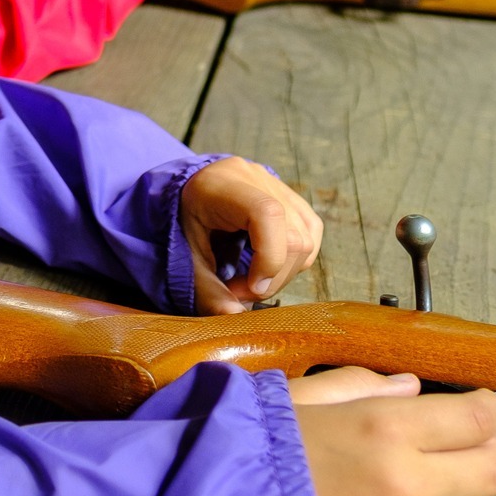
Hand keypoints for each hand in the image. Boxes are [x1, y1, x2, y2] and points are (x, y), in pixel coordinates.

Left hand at [179, 155, 321, 311]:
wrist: (192, 188)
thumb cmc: (185, 219)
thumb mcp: (186, 253)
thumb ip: (207, 287)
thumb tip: (234, 317)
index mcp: (226, 185)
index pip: (266, 214)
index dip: (268, 258)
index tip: (251, 287)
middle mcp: (258, 179)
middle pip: (293, 237)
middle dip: (272, 278)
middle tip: (240, 293)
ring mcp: (279, 184)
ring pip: (306, 240)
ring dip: (283, 273)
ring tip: (251, 280)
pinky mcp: (293, 198)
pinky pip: (310, 234)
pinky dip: (294, 260)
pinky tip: (268, 266)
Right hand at [293, 375, 495, 495]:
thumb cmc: (248, 447)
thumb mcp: (298, 396)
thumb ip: (360, 385)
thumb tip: (410, 389)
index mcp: (385, 428)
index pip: (477, 418)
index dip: (489, 408)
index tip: (482, 404)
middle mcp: (406, 485)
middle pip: (492, 472)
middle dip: (493, 450)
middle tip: (480, 439)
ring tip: (423, 482)